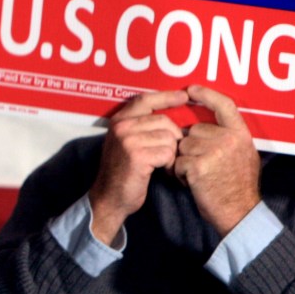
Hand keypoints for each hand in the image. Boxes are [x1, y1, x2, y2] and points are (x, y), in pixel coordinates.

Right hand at [90, 90, 188, 244]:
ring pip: (168, 137)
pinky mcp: (137, 156)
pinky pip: (167, 152)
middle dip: (173, 137)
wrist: (110, 197)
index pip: (145, 100)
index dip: (166, 96)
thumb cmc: (123, 171)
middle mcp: (122, 127)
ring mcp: (128, 140)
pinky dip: (169, 164)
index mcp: (118, 120)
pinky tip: (161, 170)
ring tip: (162, 163)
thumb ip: (140, 127)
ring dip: (171, 153)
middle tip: (168, 153)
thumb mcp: (125, 143)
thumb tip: (170, 116)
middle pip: (163, 120)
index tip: (184, 96)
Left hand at [174, 85, 260, 237]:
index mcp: (241, 134)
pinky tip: (193, 183)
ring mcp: (214, 151)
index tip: (191, 89)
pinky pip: (177, 161)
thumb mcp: (244, 156)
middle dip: (190, 147)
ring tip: (198, 175)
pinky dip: (179, 174)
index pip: (224, 105)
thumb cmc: (238, 187)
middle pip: (193, 130)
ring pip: (182, 146)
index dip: (206, 94)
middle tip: (202, 166)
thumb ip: (229, 138)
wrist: (239, 213)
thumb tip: (209, 125)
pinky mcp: (198, 165)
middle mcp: (228, 139)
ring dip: (183, 161)